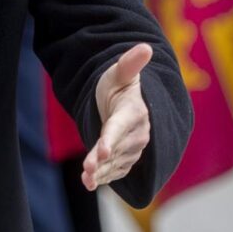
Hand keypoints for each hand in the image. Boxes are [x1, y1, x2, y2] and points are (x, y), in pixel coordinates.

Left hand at [82, 42, 152, 190]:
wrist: (126, 103)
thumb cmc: (120, 85)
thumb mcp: (120, 73)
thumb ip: (130, 63)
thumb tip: (146, 47)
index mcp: (134, 111)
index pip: (121, 126)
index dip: (112, 139)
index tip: (104, 151)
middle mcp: (137, 133)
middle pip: (117, 149)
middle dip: (102, 159)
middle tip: (88, 168)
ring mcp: (133, 149)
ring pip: (115, 163)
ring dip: (102, 172)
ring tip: (87, 178)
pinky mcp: (126, 159)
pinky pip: (115, 172)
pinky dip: (103, 179)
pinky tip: (89, 184)